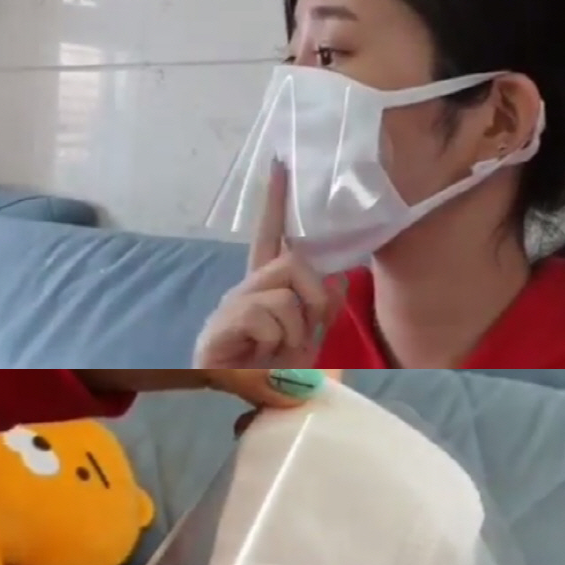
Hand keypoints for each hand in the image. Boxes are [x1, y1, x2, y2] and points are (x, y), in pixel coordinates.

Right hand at [194, 163, 346, 370]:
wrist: (242, 402)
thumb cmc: (272, 371)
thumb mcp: (308, 338)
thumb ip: (323, 308)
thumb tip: (340, 278)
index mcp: (266, 285)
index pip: (272, 235)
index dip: (276, 200)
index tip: (280, 163)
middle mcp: (248, 285)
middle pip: (294, 262)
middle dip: (315, 299)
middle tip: (309, 333)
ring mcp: (235, 302)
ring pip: (286, 294)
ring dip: (295, 331)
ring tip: (280, 353)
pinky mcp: (225, 321)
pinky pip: (269, 315)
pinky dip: (277, 342)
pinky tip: (262, 357)